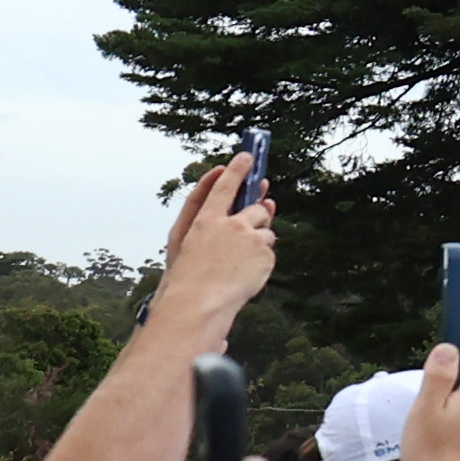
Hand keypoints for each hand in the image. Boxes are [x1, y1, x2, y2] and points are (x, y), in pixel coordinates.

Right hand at [155, 153, 281, 340]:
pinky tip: (246, 274)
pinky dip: (261, 261)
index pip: (223, 186)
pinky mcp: (265, 255)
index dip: (236, 170)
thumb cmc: (190, 278)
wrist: (199, 304)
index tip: (247, 156)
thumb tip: (255, 208)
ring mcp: (250, 239)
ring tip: (238, 264)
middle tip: (247, 232)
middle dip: (257, 217)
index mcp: (205, 220)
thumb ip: (217, 223)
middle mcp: (230, 225)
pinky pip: (269, 253)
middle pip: (255, 209)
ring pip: (266, 232)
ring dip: (258, 243)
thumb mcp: (192, 245)